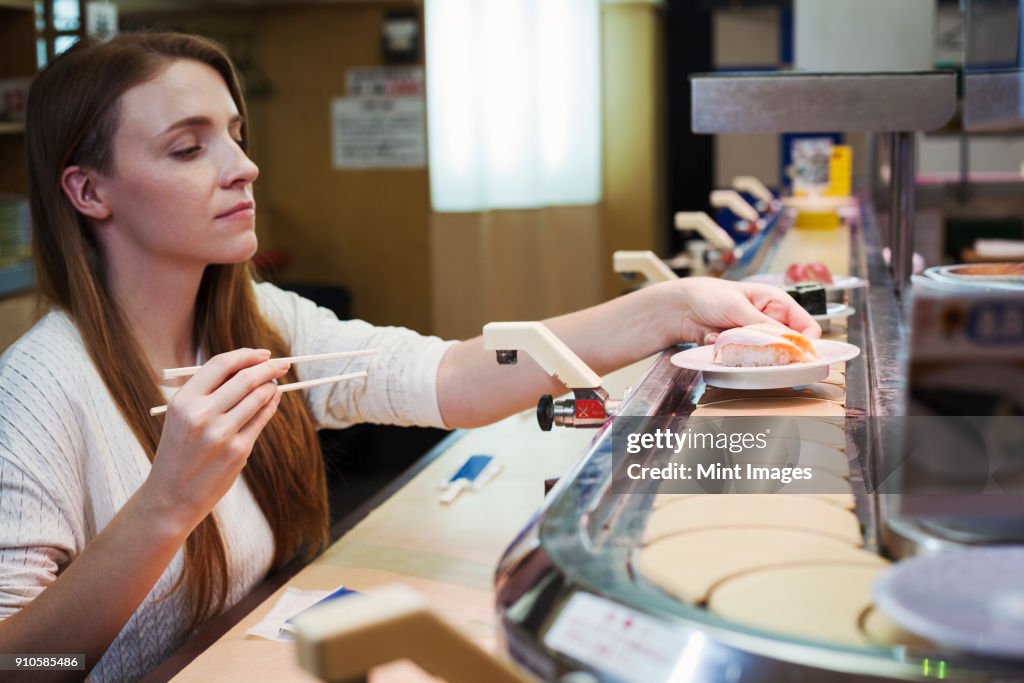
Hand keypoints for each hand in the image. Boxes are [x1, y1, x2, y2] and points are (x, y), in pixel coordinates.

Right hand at [141, 348, 290, 532]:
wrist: (170, 497)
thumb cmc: (179, 452)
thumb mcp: (181, 417)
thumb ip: (208, 393)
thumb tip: (248, 367)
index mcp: (183, 401)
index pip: (221, 364)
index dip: (246, 355)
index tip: (263, 354)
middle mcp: (201, 414)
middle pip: (245, 378)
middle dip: (269, 367)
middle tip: (283, 364)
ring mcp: (221, 433)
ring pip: (258, 397)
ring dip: (272, 387)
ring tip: (274, 384)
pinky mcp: (238, 451)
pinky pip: (261, 419)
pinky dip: (271, 406)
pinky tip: (273, 400)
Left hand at [661, 277, 821, 344]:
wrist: (680, 307)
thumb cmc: (710, 295)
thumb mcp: (739, 307)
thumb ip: (764, 326)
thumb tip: (788, 341)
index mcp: (777, 304)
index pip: (807, 327)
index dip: (807, 343)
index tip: (800, 357)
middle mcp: (770, 322)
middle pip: (789, 346)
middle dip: (777, 352)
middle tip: (762, 354)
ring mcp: (756, 337)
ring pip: (768, 356)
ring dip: (752, 354)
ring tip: (732, 341)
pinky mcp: (741, 349)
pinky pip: (747, 360)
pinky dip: (734, 355)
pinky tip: (718, 341)